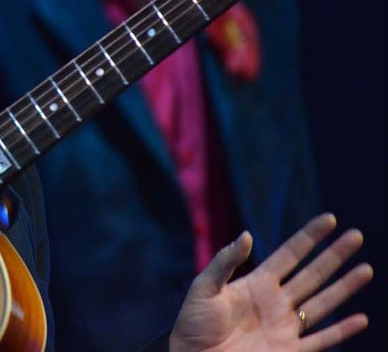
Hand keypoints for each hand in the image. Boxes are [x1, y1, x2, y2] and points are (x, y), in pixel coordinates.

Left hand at [169, 213, 372, 351]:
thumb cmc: (193, 323)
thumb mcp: (204, 287)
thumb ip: (225, 261)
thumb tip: (247, 235)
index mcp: (256, 284)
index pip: (289, 255)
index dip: (309, 237)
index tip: (329, 219)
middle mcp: (276, 302)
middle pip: (312, 274)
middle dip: (334, 255)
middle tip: (356, 235)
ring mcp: (285, 327)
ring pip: (323, 303)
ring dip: (345, 287)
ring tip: (366, 269)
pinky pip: (321, 340)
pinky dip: (341, 331)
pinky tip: (360, 319)